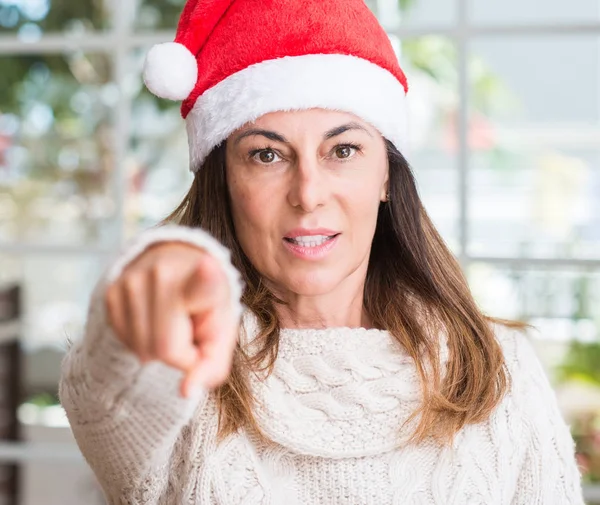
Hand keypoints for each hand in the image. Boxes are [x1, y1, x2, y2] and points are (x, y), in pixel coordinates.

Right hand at [105, 242, 238, 396]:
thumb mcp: (221, 334)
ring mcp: (134, 279)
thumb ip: (211, 366)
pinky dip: (140, 343)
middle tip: (189, 332)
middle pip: (164, 347)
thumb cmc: (205, 307)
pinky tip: (152, 321)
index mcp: (206, 280)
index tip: (208, 266)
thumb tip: (186, 391)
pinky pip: (124, 342)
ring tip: (171, 322)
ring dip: (158, 350)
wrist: (178, 267)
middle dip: (180, 354)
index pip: (204, 283)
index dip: (206, 278)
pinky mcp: (112, 289)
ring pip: (141, 349)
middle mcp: (167, 274)